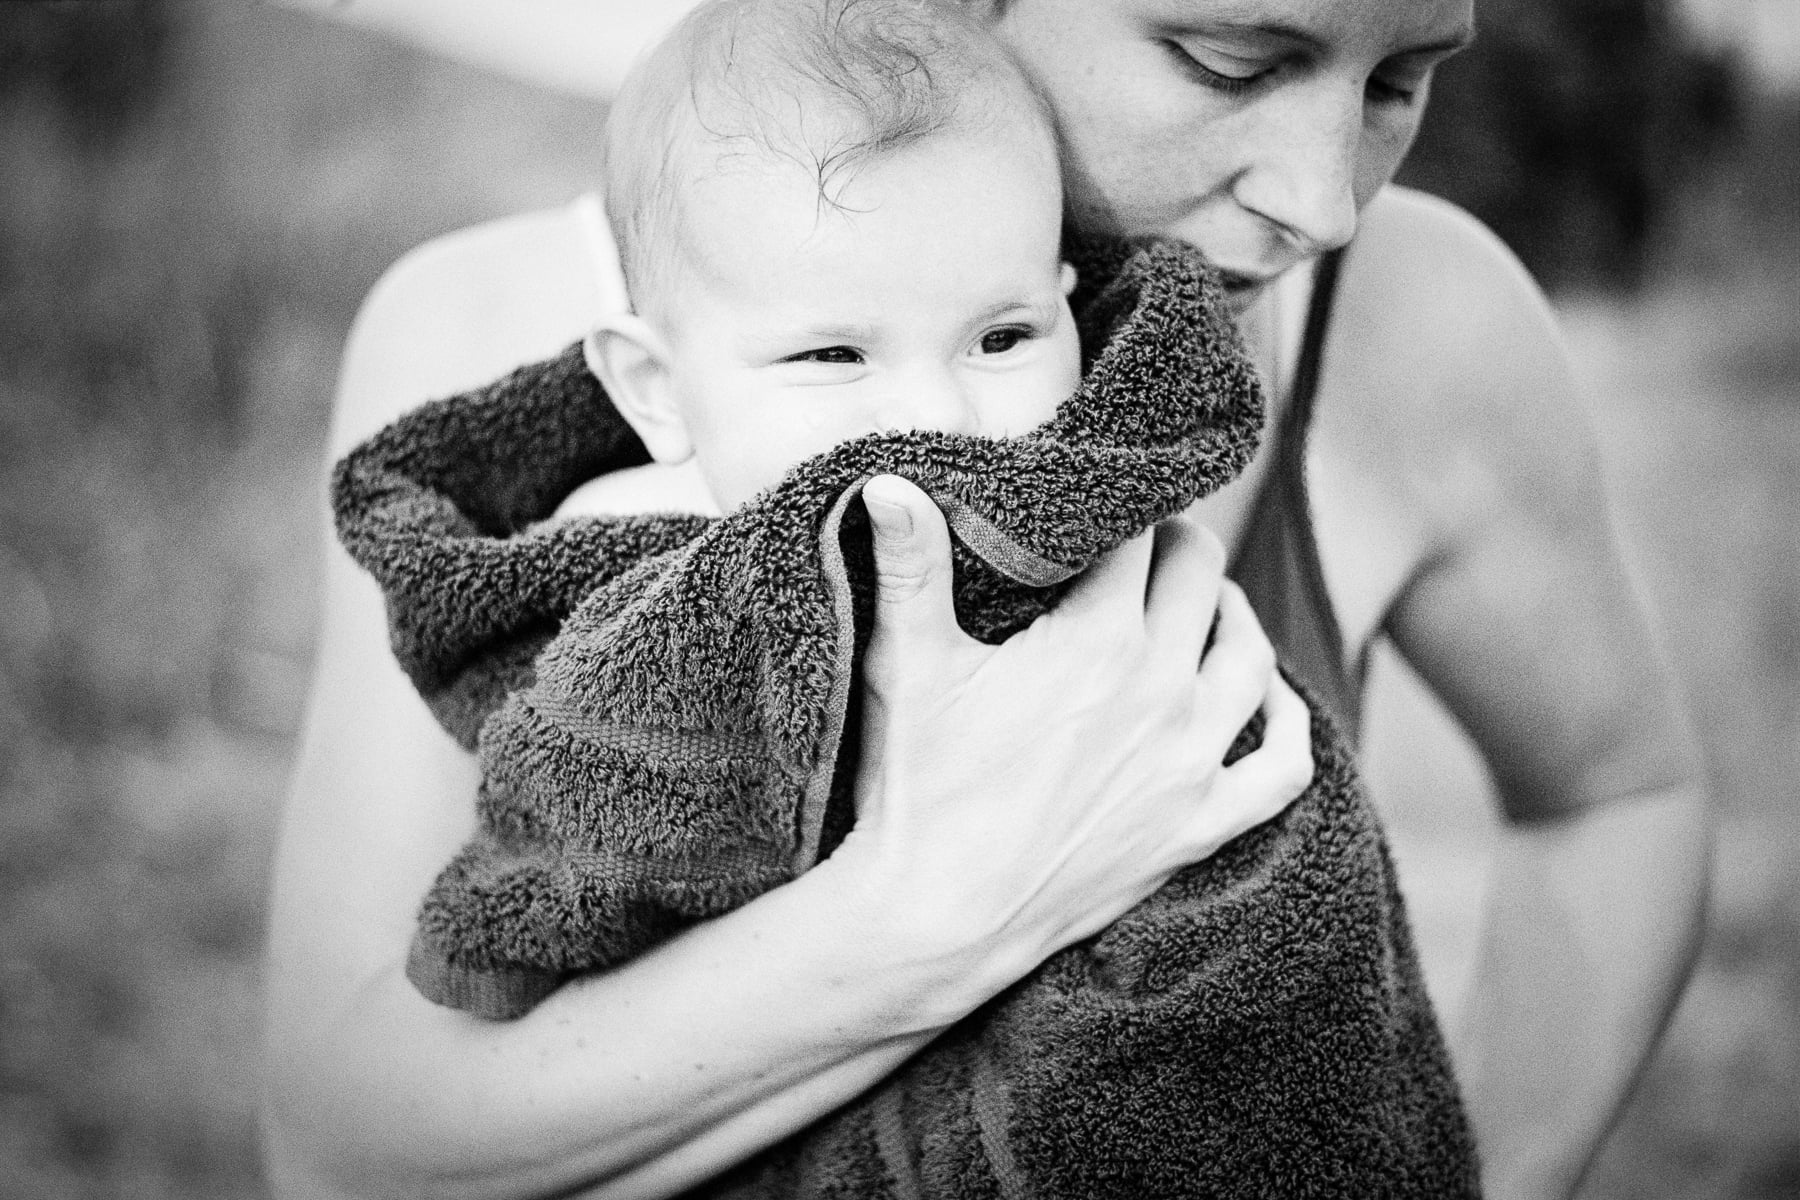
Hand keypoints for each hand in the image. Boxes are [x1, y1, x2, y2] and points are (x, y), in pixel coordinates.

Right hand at [837, 475, 1312, 998]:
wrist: (938, 920)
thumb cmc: (918, 788)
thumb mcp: (908, 666)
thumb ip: (910, 564)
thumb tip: (890, 479)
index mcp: (1098, 640)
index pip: (1136, 535)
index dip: (1118, 508)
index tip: (1099, 506)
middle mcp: (1162, 691)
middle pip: (1200, 578)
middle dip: (1173, 546)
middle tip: (1141, 544)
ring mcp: (1191, 762)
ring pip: (1250, 656)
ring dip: (1229, 614)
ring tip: (1202, 600)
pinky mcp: (1201, 826)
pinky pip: (1282, 767)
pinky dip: (1285, 723)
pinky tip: (1269, 698)